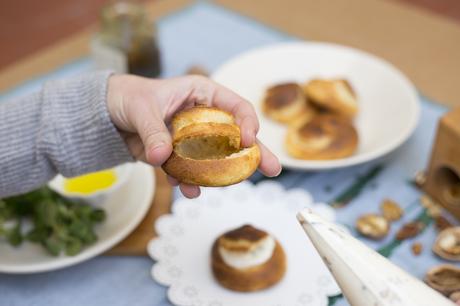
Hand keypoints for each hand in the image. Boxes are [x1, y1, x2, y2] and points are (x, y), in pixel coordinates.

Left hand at [107, 74, 280, 197]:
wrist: (108, 116)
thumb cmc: (128, 98)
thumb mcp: (141, 109)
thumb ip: (153, 131)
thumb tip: (162, 156)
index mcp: (202, 94)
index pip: (236, 106)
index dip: (247, 122)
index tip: (248, 141)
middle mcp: (203, 117)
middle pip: (236, 136)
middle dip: (255, 153)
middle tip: (273, 169)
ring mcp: (193, 139)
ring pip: (216, 158)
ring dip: (219, 175)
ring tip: (220, 188)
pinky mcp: (180, 156)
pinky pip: (190, 171)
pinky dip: (188, 181)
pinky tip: (184, 188)